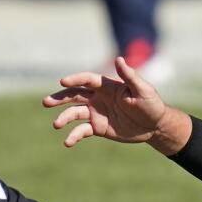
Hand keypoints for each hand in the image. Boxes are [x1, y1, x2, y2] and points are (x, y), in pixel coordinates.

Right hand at [43, 57, 184, 152]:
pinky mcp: (98, 127)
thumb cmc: (152, 104)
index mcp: (107, 86)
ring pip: (74, 113)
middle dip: (60, 98)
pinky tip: (68, 142)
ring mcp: (96, 112)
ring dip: (64, 118)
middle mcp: (98, 98)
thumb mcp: (143, 90)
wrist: (155, 126)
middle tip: (46, 102)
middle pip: (74, 95)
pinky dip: (73, 136)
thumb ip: (130, 76)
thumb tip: (119, 59)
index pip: (87, 80)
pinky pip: (82, 131)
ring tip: (57, 124)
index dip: (75, 79)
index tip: (63, 82)